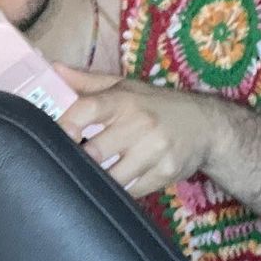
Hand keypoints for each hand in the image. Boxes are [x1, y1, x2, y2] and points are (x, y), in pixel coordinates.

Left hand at [54, 64, 217, 197]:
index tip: (53, 136)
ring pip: (110, 177)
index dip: (64, 124)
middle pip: (93, 151)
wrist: (207, 126)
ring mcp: (154, 151)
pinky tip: (116, 182)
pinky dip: (119, 189)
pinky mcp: (165, 174)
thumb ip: (87, 82)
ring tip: (92, 173)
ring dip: (97, 178)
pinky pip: (129, 191)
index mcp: (124, 100)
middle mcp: (140, 123)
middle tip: (69, 162)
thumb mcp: (126, 87)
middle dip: (78, 159)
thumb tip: (54, 69)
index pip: (87, 109)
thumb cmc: (156, 106)